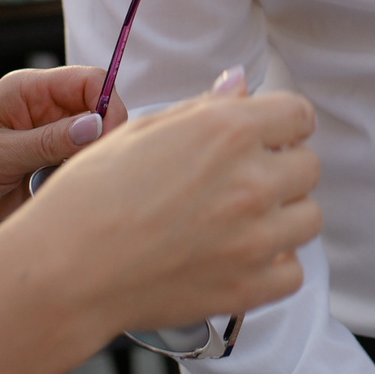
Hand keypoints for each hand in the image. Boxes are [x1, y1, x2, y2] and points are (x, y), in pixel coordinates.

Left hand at [0, 64, 122, 231]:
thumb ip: (48, 141)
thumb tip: (96, 126)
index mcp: (31, 92)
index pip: (91, 82)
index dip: (108, 106)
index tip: (106, 139)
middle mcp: (44, 112)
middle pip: (99, 114)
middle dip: (101, 141)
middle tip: (83, 169)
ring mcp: (47, 140)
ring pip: (91, 145)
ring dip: (85, 165)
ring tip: (60, 184)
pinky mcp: (45, 168)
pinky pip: (75, 171)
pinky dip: (74, 183)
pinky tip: (54, 196)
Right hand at [0, 75, 321, 338]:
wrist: (65, 271)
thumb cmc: (90, 196)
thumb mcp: (142, 132)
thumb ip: (203, 109)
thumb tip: (239, 86)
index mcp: (228, 131)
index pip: (298, 115)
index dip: (279, 126)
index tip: (264, 140)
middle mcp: (252, 181)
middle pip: (308, 166)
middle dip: (279, 170)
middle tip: (237, 185)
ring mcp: (257, 238)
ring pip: (308, 218)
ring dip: (281, 218)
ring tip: (236, 224)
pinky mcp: (251, 287)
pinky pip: (294, 272)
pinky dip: (272, 267)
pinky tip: (235, 259)